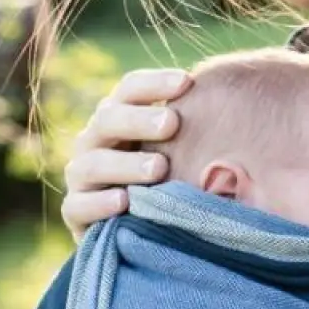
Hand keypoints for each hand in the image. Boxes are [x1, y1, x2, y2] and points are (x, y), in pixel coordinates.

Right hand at [61, 67, 192, 238]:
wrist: (131, 225)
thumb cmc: (165, 175)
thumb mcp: (175, 147)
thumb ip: (191, 126)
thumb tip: (234, 99)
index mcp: (117, 116)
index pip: (128, 89)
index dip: (154, 84)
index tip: (187, 83)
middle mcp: (93, 141)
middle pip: (108, 120)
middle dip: (139, 120)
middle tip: (172, 123)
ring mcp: (81, 177)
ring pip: (92, 165)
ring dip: (125, 165)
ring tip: (158, 168)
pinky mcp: (74, 213)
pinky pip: (78, 206)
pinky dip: (99, 204)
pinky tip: (124, 202)